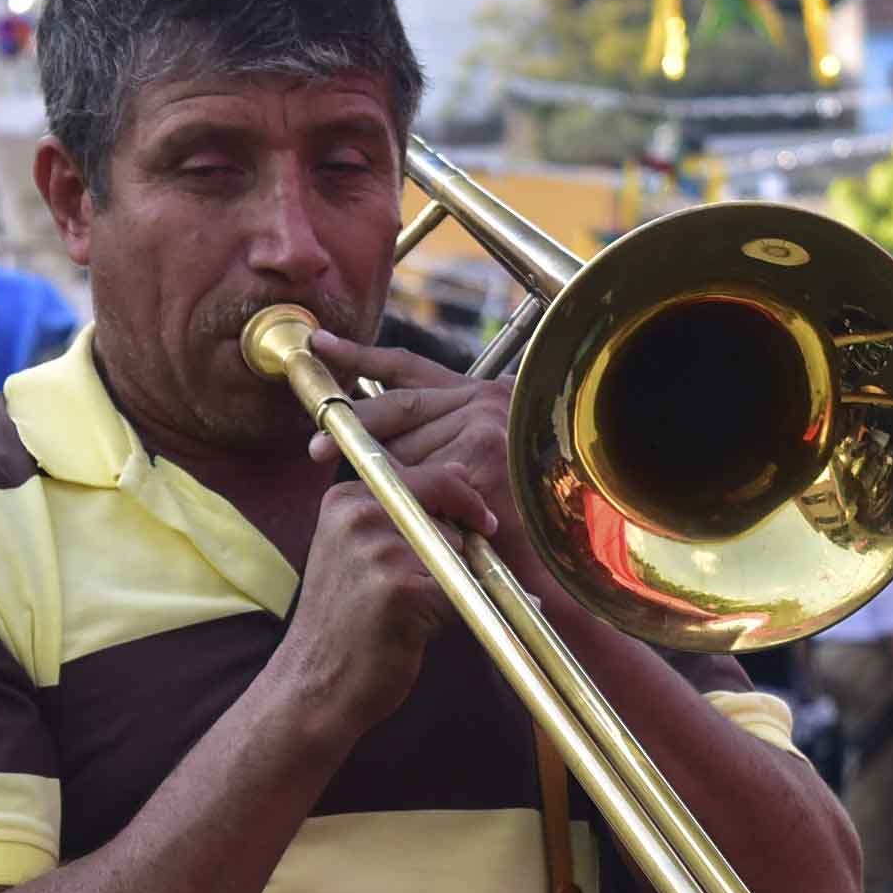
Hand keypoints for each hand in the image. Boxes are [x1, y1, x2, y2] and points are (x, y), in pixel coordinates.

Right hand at [270, 463, 485, 745]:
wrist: (314, 684)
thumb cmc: (347, 620)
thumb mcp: (361, 549)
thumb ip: (408, 510)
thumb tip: (464, 470)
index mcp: (346, 498)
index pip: (433, 478)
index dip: (465, 503)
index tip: (481, 526)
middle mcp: (358, 514)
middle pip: (451, 515)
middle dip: (460, 548)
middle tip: (428, 587)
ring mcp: (378, 549)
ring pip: (459, 553)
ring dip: (456, 583)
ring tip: (413, 613)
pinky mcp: (399, 588)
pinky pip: (461, 590)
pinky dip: (457, 611)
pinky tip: (420, 630)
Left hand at [307, 332, 525, 568]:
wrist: (576, 548)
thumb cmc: (524, 516)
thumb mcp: (478, 465)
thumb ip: (433, 445)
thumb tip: (367, 443)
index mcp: (481, 395)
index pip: (407, 368)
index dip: (360, 355)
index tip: (319, 343)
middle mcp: (484, 401)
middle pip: (397, 409)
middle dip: (352, 429)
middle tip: (316, 449)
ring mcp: (485, 426)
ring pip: (405, 450)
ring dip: (392, 485)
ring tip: (395, 517)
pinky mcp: (483, 458)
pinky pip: (420, 481)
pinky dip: (410, 504)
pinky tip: (418, 526)